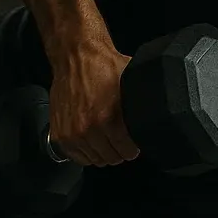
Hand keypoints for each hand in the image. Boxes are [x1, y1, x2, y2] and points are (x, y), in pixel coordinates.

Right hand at [47, 36, 140, 166]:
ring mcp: (71, 134)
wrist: (75, 57)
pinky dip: (85, 152)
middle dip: (119, 150)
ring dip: (102, 152)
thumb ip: (142, 104)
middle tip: (120, 141)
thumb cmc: (103, 67)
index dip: (134, 148)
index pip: (127, 151)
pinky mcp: (59, 134)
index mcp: (108, 119)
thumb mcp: (131, 84)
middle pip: (111, 158)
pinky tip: (92, 142)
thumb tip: (158, 115)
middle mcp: (87, 129)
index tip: (134, 143)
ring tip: (106, 139)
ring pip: (94, 160)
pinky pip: (76, 156)